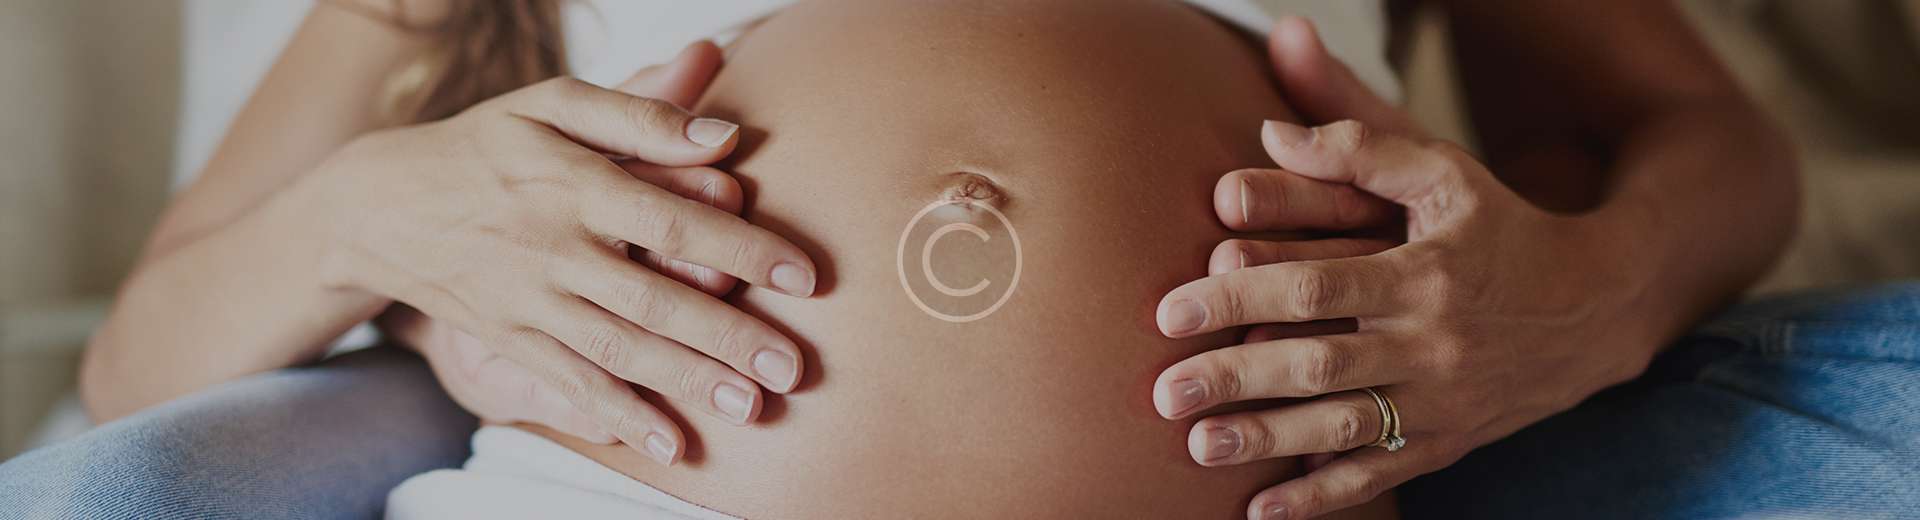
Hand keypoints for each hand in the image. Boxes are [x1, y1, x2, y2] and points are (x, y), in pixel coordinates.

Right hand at [304, 41, 815, 465]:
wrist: (380, 203)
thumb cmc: (489, 144)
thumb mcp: (553, 105)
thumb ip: (640, 111)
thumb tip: (724, 133)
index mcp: (575, 182)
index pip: (670, 216)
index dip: (740, 247)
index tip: (804, 277)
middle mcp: (554, 245)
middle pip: (652, 295)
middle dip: (727, 335)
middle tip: (792, 366)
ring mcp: (530, 300)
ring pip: (618, 347)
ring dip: (686, 382)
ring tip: (752, 407)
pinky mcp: (510, 340)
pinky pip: (570, 384)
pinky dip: (620, 416)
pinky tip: (670, 445)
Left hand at [1152, 18, 1660, 518]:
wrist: (1601, 304)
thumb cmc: (1504, 227)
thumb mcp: (1446, 173)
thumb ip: (1360, 148)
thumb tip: (1272, 132)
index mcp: (1422, 272)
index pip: (1316, 287)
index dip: (1239, 298)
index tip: (1171, 310)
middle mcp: (1432, 341)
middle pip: (1320, 364)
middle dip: (1236, 379)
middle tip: (1165, 392)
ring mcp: (1443, 399)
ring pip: (1345, 427)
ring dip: (1267, 440)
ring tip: (1199, 447)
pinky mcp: (1450, 440)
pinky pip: (1381, 474)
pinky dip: (1322, 496)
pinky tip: (1264, 509)